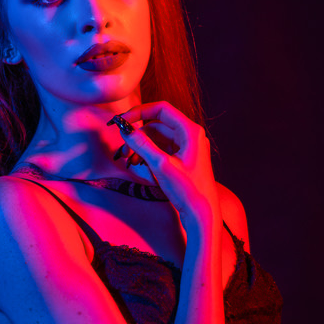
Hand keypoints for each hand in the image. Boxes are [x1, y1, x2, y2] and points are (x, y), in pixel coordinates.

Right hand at [108, 101, 219, 232]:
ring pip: (157, 138)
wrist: (202, 214)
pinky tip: (140, 165)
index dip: (139, 112)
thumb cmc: (188, 190)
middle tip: (123, 150)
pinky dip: (148, 155)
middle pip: (157, 125)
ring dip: (141, 147)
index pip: (161, 109)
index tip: (121, 122)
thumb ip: (142, 145)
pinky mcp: (182, 159)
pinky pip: (161, 150)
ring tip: (130, 161)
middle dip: (138, 135)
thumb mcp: (160, 166)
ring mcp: (187, 147)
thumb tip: (125, 129)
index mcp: (190, 131)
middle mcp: (190, 135)